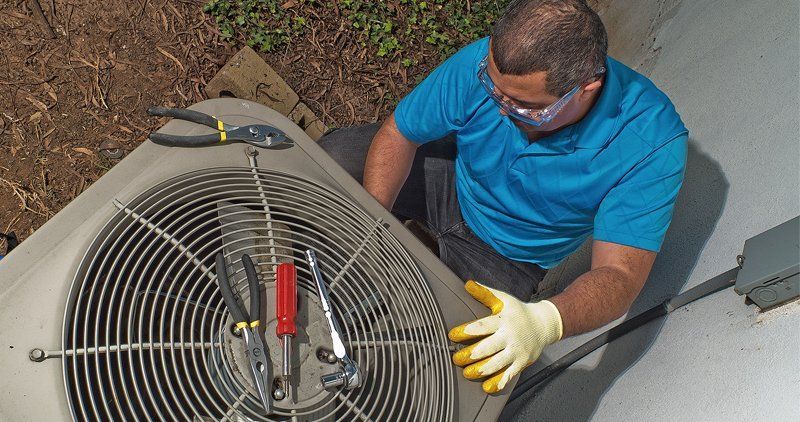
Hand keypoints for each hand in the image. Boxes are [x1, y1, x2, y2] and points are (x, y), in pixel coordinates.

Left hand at [448, 280, 562, 392]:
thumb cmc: (519, 312)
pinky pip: (508, 375)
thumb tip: (467, 284)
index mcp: (503, 320)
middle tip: (456, 358)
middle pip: (487, 348)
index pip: (482, 326)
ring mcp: (516, 351)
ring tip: (466, 373)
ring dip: (479, 370)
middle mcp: (510, 336)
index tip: (452, 335)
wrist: (545, 324)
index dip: (466, 331)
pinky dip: (497, 382)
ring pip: (496, 364)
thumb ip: (484, 293)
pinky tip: (486, 387)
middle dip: (469, 355)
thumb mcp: (503, 299)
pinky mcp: (522, 363)